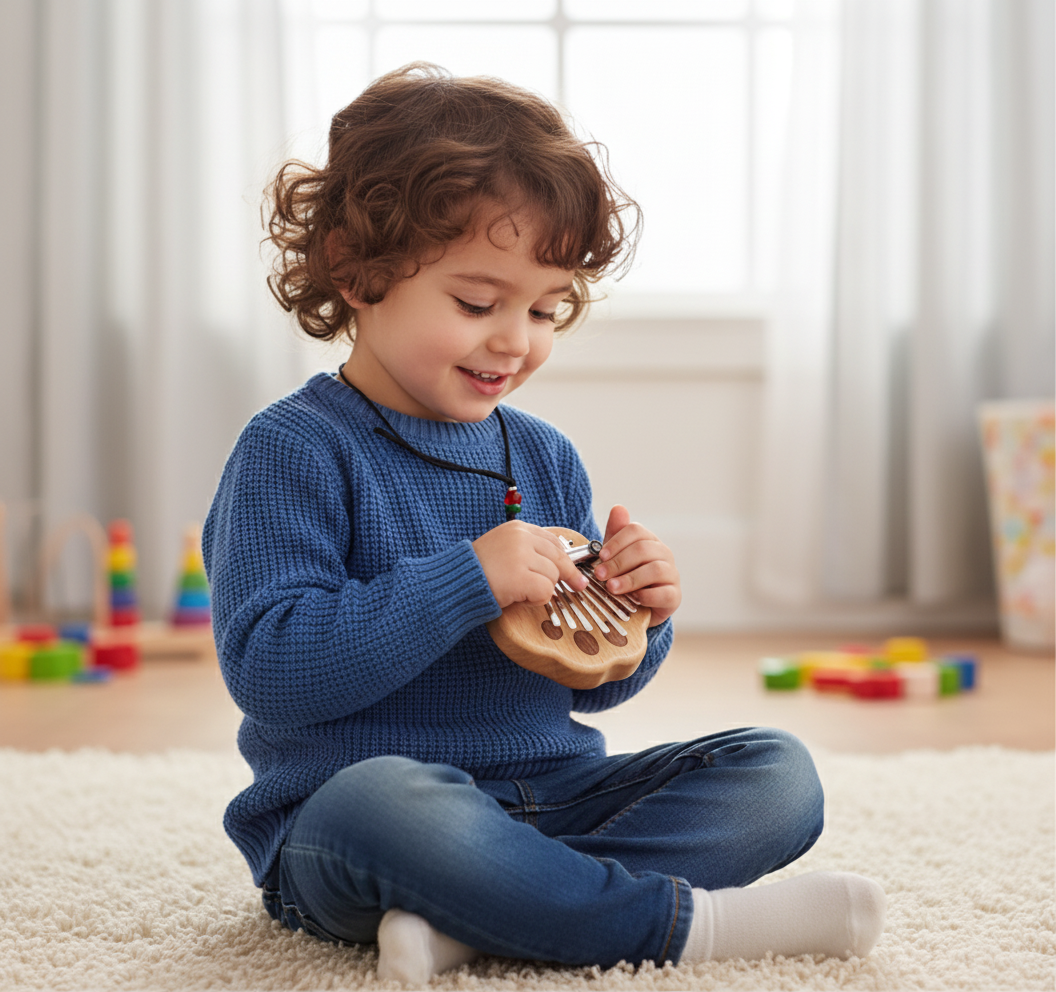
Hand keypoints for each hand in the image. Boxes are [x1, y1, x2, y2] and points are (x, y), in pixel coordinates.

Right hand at [473, 521, 587, 609]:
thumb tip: (557, 563)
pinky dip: (537, 599)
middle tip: (578, 585)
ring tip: (520, 591)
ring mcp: (521, 556)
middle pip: (559, 557)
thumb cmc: (477, 571)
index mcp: (517, 528)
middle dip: (570, 573)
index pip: (553, 540)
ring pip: (553, 575)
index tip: (570, 568)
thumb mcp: (502, 549)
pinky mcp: (521, 576)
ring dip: (542, 589)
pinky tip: (520, 598)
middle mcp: (521, 537)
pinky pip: (545, 591)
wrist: (455, 583)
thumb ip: (526, 550)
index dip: (564, 557)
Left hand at [593, 505, 680, 626]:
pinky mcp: (674, 596)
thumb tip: (618, 508)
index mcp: (649, 540)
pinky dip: (646, 596)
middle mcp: (664, 554)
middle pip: (643, 549)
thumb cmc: (626, 577)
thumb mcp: (616, 555)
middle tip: (600, 575)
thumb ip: (615, 534)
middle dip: (618, 562)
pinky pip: (664, 593)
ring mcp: (671, 574)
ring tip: (611, 588)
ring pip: (654, 570)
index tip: (601, 556)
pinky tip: (632, 600)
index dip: (616, 542)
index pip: (636, 531)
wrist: (638, 608)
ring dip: (630, 579)